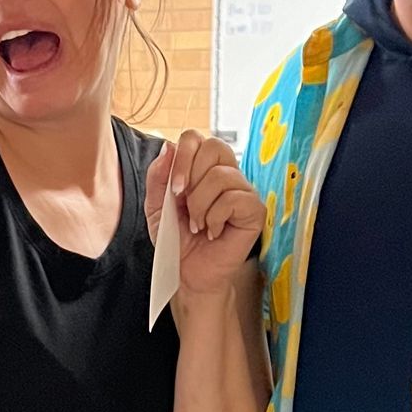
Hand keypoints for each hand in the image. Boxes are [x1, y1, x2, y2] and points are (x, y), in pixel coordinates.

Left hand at [145, 131, 265, 298]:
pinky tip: (214, 232)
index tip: (174, 188)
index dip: (182, 157)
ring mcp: (243, 190)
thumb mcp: (156, 206)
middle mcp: (226, 173)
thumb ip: (158, 176)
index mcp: (202, 167)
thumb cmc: (177, 240)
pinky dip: (215, 218)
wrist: (188, 273)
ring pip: (220, 176)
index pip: (196, 137)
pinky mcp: (254, 210)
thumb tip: (169, 147)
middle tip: (184, 203)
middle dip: (191, 176)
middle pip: (214, 146)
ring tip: (197, 225)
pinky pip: (233, 199)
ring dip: (200, 205)